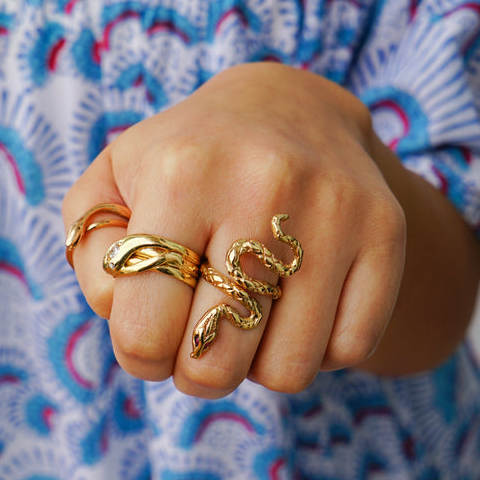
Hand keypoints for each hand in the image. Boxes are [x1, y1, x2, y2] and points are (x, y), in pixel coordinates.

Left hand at [63, 63, 405, 397]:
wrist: (288, 110)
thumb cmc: (181, 165)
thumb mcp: (110, 187)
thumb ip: (94, 255)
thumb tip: (124, 312)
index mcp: (181, 174)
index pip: (145, 330)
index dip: (139, 354)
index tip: (150, 334)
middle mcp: (263, 185)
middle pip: (216, 363)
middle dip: (196, 369)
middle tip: (199, 334)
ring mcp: (334, 210)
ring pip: (288, 370)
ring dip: (259, 362)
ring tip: (249, 312)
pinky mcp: (386, 232)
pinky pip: (350, 349)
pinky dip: (318, 345)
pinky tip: (299, 303)